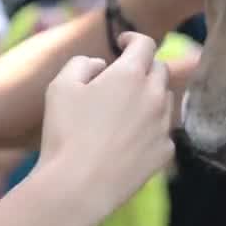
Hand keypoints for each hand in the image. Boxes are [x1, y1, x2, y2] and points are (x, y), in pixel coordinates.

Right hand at [37, 33, 174, 216]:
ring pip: (165, 100)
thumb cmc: (65, 133)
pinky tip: (129, 139)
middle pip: (159, 70)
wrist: (78, 186)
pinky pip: (163, 131)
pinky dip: (151, 128)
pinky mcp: (165, 152)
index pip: (145, 44)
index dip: (133, 39)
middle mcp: (153, 96)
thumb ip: (81, 63)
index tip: (123, 42)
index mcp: (129, 74)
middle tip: (123, 77)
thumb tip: (100, 66)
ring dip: (149, 97)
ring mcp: (163, 126)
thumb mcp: (60, 86)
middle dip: (143, 67)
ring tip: (123, 111)